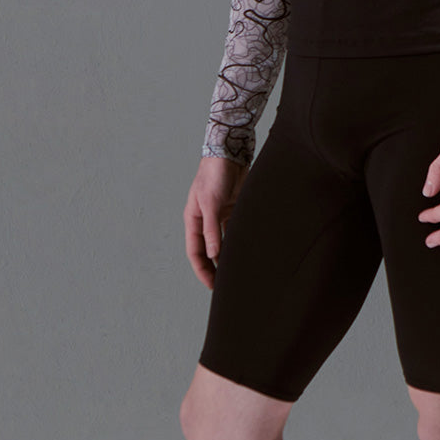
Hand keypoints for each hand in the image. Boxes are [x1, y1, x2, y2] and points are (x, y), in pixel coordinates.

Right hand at [184, 156, 247, 289]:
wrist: (229, 153)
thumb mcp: (211, 203)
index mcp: (193, 219)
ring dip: (227, 256)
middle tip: (225, 285)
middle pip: (208, 250)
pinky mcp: (232, 211)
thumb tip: (213, 255)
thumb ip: (212, 229)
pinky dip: (238, 242)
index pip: (195, 251)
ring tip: (237, 272)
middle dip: (214, 267)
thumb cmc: (214, 175)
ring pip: (222, 242)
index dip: (202, 269)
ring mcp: (219, 216)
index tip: (212, 285)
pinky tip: (246, 252)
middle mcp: (205, 220)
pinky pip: (234, 232)